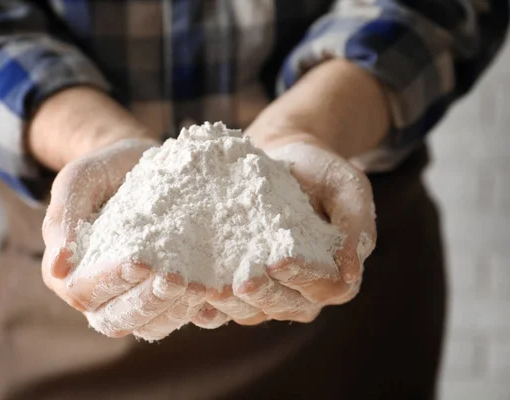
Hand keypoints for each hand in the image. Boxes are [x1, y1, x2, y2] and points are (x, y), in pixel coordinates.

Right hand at [31, 88, 209, 340]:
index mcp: (69, 274)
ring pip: (150, 325)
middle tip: (177, 280)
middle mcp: (99, 297)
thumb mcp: (78, 181)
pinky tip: (216, 295)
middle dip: (148, 301)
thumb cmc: (104, 170)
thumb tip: (57, 268)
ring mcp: (133, 300)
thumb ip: (64, 217)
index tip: (138, 261)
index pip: (84, 291)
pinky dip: (197, 312)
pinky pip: (178, 317)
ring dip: (175, 311)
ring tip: (201, 287)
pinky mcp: (164, 298)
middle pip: (117, 319)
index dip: (110, 280)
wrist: (139, 164)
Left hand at [202, 59, 387, 324]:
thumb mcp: (347, 185)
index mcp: (335, 272)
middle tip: (241, 282)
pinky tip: (188, 291)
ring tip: (209, 289)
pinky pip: (222, 302)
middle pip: (285, 306)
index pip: (325, 287)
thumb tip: (351, 269)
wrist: (281, 156)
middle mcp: (302, 290)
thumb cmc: (318, 169)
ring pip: (251, 311)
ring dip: (229, 305)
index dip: (303, 277)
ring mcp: (268, 289)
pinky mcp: (236, 281)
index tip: (280, 260)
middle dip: (263, 296)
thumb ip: (356, 222)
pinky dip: (204, 303)